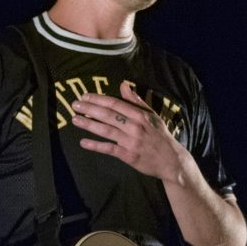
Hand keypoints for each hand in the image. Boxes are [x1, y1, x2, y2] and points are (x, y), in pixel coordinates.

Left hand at [71, 80, 185, 182]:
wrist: (171, 160)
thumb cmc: (160, 136)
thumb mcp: (152, 115)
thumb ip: (136, 101)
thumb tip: (123, 85)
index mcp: (140, 115)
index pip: (115, 103)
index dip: (98, 99)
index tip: (85, 96)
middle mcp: (135, 126)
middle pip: (108, 115)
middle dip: (89, 109)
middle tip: (75, 105)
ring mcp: (131, 141)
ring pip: (106, 130)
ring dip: (89, 124)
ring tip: (75, 120)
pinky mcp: (129, 156)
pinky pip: (109, 149)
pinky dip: (96, 146)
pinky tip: (84, 142)